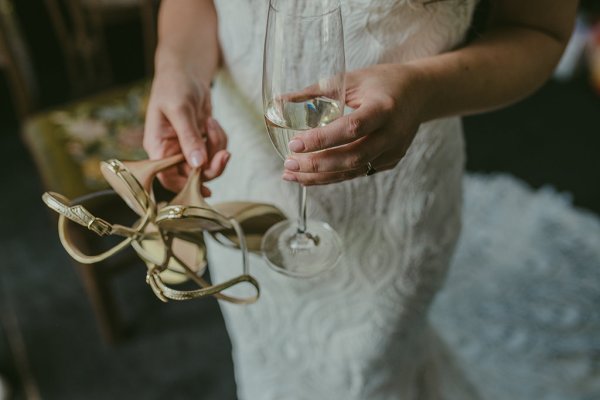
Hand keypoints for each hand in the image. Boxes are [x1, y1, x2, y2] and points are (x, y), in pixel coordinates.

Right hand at [143, 64, 229, 193]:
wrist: (185, 71)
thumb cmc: (174, 85)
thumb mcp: (180, 109)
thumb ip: (189, 137)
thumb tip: (198, 164)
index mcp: (158, 147)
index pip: (167, 177)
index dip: (185, 186)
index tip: (206, 187)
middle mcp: (171, 152)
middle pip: (193, 175)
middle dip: (211, 165)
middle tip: (225, 153)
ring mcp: (187, 148)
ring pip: (208, 164)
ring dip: (216, 146)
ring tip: (211, 123)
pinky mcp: (201, 143)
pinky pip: (216, 151)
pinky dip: (219, 139)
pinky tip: (211, 122)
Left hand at [281, 64, 424, 184]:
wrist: (420, 93)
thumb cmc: (383, 81)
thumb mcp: (351, 78)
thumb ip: (316, 91)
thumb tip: (279, 102)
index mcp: (384, 108)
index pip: (351, 129)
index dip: (321, 139)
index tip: (294, 145)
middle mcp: (392, 134)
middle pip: (352, 157)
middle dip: (317, 165)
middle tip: (288, 164)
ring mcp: (393, 151)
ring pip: (354, 171)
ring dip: (320, 177)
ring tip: (292, 174)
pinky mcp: (390, 162)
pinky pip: (358, 172)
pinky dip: (333, 176)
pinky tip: (311, 175)